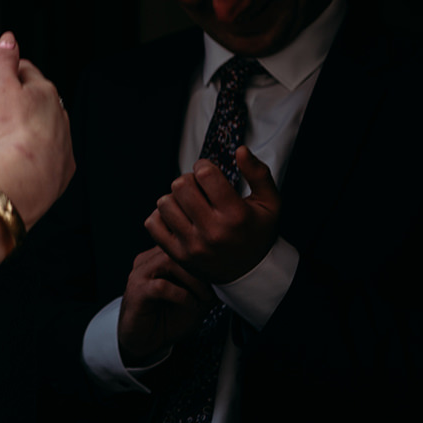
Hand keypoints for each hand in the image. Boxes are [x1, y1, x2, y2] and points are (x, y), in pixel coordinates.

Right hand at [0, 32, 74, 224]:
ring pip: (49, 125)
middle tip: (2, 98)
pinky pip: (53, 152)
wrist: (23, 176)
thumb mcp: (0, 87)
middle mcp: (60, 114)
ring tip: (14, 128)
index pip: (26, 70)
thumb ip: (6, 60)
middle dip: (24, 95)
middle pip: (40, 98)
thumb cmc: (10, 133)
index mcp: (44, 91)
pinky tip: (28, 154)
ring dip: (34, 123)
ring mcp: (64, 141)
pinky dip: (41, 150)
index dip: (7, 66)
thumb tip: (9, 38)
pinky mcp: (63, 167)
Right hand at [118, 246, 213, 368]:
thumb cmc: (166, 320)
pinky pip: (161, 286)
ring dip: (193, 280)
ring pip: (169, 262)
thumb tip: (231, 278)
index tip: (222, 275)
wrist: (143, 341)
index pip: (183, 245)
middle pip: (177, 250)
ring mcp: (140, 275)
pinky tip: (190, 305)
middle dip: (202, 268)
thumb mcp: (196, 302)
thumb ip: (208, 287)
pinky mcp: (137, 292)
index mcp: (159, 259)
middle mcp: (147, 262)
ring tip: (204, 297)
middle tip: (215, 288)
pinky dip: (181, 295)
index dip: (205, 259)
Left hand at [144, 146, 280, 283]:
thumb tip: (239, 149)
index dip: (204, 166)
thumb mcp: (270, 203)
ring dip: (174, 198)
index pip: (205, 174)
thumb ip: (258, 173)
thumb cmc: (258, 233)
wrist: (250, 273)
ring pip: (164, 203)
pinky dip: (161, 216)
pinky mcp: (177, 255)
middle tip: (198, 188)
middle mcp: (213, 231)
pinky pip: (152, 223)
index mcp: (236, 215)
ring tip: (189, 204)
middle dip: (189, 180)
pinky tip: (178, 217)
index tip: (208, 172)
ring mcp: (192, 245)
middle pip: (180, 185)